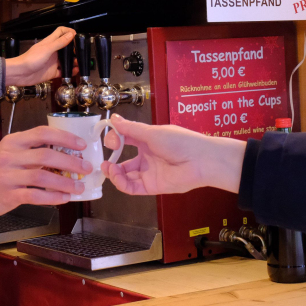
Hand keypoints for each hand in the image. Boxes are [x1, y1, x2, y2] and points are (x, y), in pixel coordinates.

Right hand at [0, 125, 90, 217]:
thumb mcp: (11, 153)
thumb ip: (33, 151)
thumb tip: (67, 154)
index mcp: (14, 141)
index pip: (42, 133)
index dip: (65, 137)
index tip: (81, 145)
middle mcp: (10, 156)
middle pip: (46, 156)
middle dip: (71, 162)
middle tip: (86, 167)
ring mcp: (7, 176)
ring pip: (42, 177)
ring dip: (65, 182)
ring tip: (79, 186)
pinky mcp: (8, 195)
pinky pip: (35, 196)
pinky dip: (53, 197)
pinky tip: (64, 198)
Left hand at [4, 26, 74, 85]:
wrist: (20, 74)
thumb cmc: (31, 59)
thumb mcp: (47, 49)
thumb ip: (59, 43)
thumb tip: (71, 34)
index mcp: (50, 43)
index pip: (60, 32)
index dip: (68, 32)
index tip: (77, 36)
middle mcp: (53, 52)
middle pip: (66, 47)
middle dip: (74, 49)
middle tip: (81, 53)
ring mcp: (52, 62)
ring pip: (66, 61)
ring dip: (73, 62)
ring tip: (81, 64)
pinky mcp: (52, 73)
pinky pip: (63, 72)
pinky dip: (70, 72)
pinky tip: (75, 72)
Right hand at [101, 115, 246, 195]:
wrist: (201, 161)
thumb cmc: (180, 142)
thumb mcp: (152, 133)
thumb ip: (131, 129)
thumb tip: (114, 119)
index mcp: (148, 140)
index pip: (126, 139)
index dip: (115, 139)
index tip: (111, 140)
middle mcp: (148, 157)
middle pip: (124, 161)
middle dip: (111, 161)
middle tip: (105, 160)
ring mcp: (149, 172)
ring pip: (126, 176)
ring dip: (114, 173)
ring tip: (108, 168)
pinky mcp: (151, 186)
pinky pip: (132, 187)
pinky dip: (121, 183)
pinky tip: (117, 176)